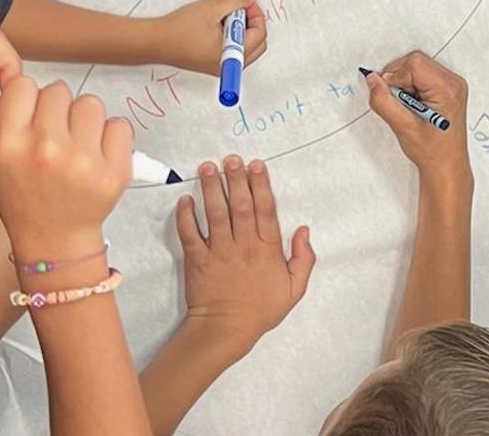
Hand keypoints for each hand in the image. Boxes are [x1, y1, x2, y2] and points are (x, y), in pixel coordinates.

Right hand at [0, 78, 131, 256]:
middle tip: (57, 134)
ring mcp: (83, 160)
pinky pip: (119, 125)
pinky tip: (98, 154)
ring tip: (78, 145)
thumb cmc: (26, 197)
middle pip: (59, 90)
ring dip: (85, 119)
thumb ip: (9, 119)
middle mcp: (46, 149)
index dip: (29, 97)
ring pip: (90, 103)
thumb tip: (23, 83)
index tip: (32, 112)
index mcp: (10, 144)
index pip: (23, 85)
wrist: (53, 238)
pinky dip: (111, 136)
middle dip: (58, 109)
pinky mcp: (115, 170)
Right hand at [153, 0, 266, 75]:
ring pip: (246, 46)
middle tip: (236, 8)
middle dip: (251, 22)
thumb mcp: (212, 7)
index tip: (245, 1)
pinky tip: (214, 24)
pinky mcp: (212, 63)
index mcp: (234, 55)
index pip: (260, 34)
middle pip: (257, 43)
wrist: (155, 42)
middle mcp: (230, 65)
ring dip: (240, 28)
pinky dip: (230, 35)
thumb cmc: (180, 29)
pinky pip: (233, 49)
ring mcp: (221, 66)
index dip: (256, 13)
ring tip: (221, 16)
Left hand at [173, 156, 314, 353]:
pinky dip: (186, 215)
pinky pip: (190, 233)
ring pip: (215, 213)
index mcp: (267, 250)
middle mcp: (243, 245)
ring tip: (207, 167)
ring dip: (211, 188)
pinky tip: (185, 198)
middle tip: (231, 159)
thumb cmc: (260, 310)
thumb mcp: (294, 289)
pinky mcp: (196, 259)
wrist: (225, 330)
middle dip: (235, 179)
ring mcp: (218, 251)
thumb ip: (303, 259)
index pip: (265, 210)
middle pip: (240, 205)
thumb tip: (304, 230)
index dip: (261, 185)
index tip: (256, 165)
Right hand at [365, 51, 468, 179]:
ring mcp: (452, 84)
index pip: (414, 64)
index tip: (391, 97)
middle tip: (399, 104)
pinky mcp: (446, 87)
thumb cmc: (432, 151)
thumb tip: (372, 79)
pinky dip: (410, 85)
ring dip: (404, 83)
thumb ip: (384, 101)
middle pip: (416, 61)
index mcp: (448, 90)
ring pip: (417, 66)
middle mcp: (453, 83)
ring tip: (407, 107)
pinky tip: (413, 105)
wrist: (446, 166)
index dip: (395, 77)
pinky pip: (421, 73)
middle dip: (399, 79)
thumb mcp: (403, 127)